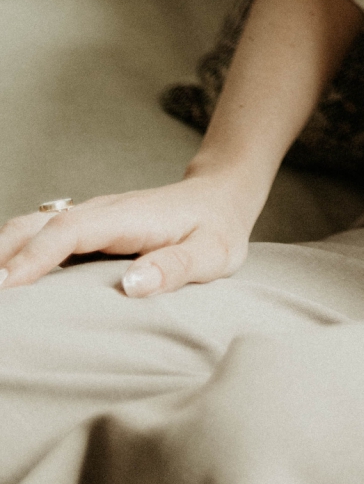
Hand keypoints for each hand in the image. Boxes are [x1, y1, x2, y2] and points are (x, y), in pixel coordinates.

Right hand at [0, 170, 262, 296]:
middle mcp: (100, 211)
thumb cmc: (216, 230)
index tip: (5, 285)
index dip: (34, 256)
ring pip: (31, 226)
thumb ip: (175, 268)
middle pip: (36, 224)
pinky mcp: (86, 228)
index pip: (70, 231)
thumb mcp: (212, 254)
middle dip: (1, 254)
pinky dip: (13, 252)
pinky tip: (5, 279)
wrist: (220, 197)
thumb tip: (132, 286)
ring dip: (1, 251)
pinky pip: (40, 235)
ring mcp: (90, 217)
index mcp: (127, 217)